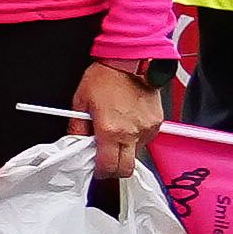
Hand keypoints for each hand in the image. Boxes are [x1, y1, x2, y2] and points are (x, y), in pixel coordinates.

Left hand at [79, 58, 166, 187]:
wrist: (132, 61)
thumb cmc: (105, 77)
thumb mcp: (80, 101)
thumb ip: (77, 127)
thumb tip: (75, 142)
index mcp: (111, 131)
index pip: (108, 167)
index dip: (100, 172)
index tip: (94, 168)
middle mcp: (132, 133)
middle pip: (126, 168)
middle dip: (114, 168)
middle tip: (104, 159)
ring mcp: (147, 129)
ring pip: (136, 153)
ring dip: (124, 150)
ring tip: (114, 133)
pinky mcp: (157, 123)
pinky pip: (145, 139)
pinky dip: (135, 138)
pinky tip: (126, 124)